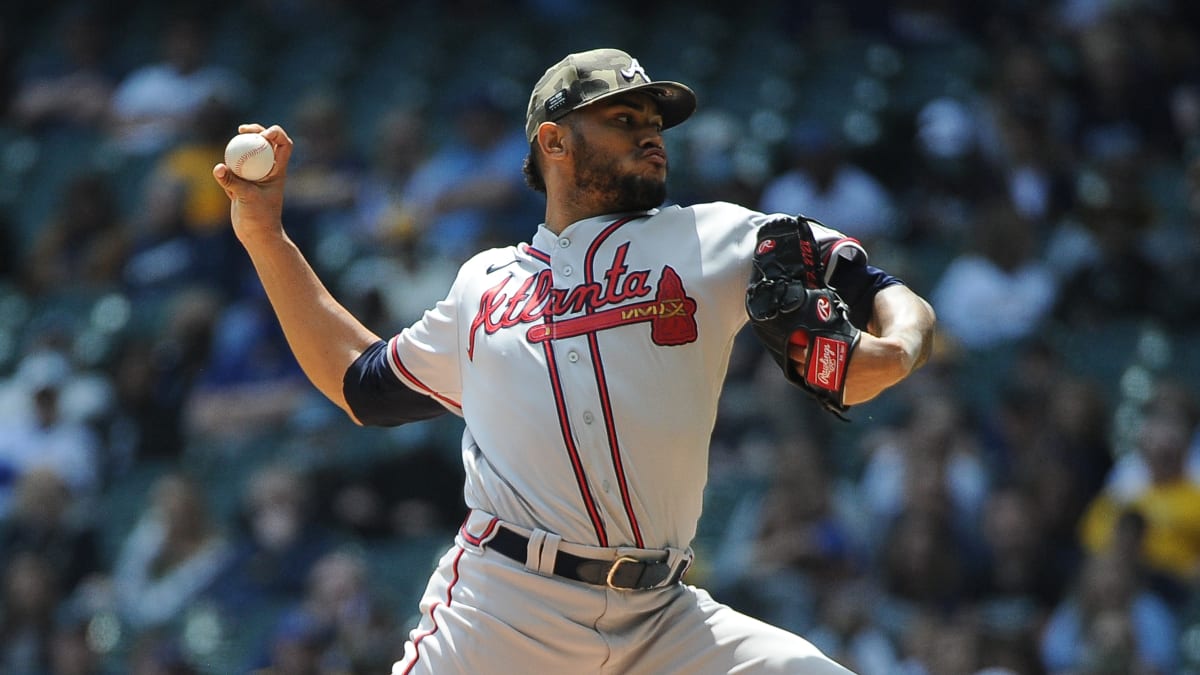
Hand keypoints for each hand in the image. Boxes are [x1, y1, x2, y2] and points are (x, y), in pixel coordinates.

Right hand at [212, 124, 293, 242]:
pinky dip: (228, 167)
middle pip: (266, 143)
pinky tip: (223, 173)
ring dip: (240, 146)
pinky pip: (234, 168)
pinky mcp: (242, 183)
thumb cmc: (260, 218)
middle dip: (256, 131)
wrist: (257, 235)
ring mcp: (255, 176)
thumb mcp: (246, 197)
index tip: (262, 135)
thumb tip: (218, 167)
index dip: (276, 133)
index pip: (284, 145)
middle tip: (242, 130)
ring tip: (233, 142)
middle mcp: (268, 170)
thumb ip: (232, 181)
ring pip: (249, 154)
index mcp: (277, 171)